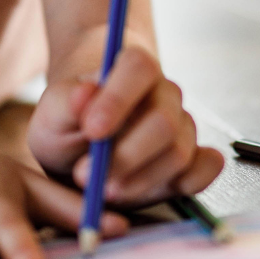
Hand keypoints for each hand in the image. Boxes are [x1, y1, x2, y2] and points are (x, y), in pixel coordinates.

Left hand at [26, 45, 223, 205]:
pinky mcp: (193, 161)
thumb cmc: (68, 126)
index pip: (139, 68)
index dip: (119, 98)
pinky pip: (208, 168)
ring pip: (178, 152)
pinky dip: (192, 182)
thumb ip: (64, 103)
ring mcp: (183, 128)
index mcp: (131, 70)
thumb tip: (84, 93)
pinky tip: (161, 190)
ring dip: (139, 180)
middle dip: (125, 156)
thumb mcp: (52, 116)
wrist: (81, 146)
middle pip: (163, 120)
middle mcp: (164, 95)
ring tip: (103, 190)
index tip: (92, 131)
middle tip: (87, 177)